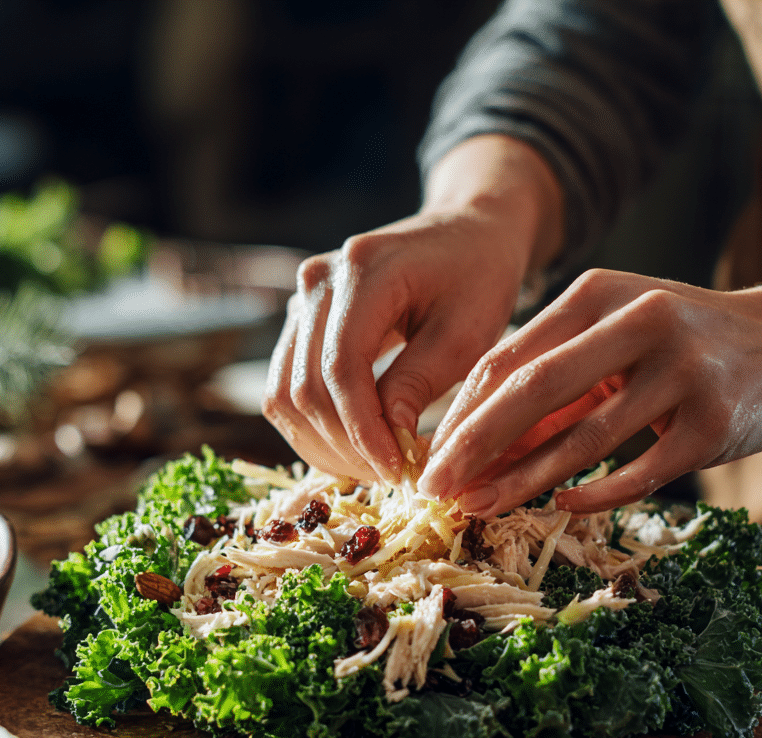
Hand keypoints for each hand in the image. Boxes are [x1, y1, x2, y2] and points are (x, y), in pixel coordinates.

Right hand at [262, 136, 563, 481]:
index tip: (398, 471)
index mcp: (363, 271)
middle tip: (392, 478)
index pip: (341, 368)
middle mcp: (316, 281)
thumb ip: (420, 382)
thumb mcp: (467, 333)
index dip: (363, 430)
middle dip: (345, 445)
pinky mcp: (300, 323)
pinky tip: (355, 450)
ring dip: (324, 444)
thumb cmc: (478, 279)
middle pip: (304, 387)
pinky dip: (314, 428)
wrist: (467, 235)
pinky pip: (286, 389)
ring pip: (283, 395)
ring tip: (374, 469)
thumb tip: (385, 442)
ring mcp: (300, 301)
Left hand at [418, 260, 761, 514]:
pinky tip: (562, 508)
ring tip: (479, 509)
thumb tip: (478, 446)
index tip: (426, 459)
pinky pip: (640, 470)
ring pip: (583, 438)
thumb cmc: (682, 344)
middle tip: (434, 493)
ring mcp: (681, 370)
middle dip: (472, 448)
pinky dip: (596, 493)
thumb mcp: (614, 340)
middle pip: (533, 393)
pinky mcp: (714, 420)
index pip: (507, 360)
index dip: (460, 415)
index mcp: (597, 295)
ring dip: (523, 481)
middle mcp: (638, 321)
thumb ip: (555, 382)